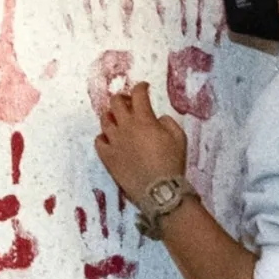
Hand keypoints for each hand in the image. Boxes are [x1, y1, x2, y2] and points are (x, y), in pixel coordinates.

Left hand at [95, 82, 188, 198]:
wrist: (159, 191)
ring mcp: (114, 142)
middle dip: (123, 98)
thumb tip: (158, 119)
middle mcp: (125, 127)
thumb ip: (168, 122)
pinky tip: (111, 139)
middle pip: (115, 102)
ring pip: (105, 120)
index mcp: (144, 120)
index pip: (138, 94)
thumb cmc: (172, 164)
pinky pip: (99, 141)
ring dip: (112, 116)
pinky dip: (104, 137)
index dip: (140, 87)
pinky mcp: (107, 157)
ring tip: (119, 120)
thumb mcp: (180, 138)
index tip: (144, 87)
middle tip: (129, 102)